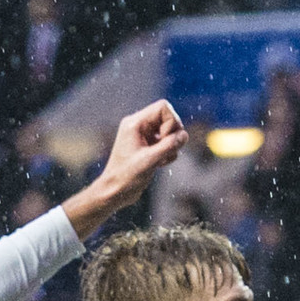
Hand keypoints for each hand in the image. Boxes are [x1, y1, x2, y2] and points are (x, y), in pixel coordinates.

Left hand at [73, 99, 188, 224]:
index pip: (163, 107)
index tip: (165, 139)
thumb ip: (169, 145)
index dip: (171, 122)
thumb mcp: (150, 160)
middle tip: (165, 151)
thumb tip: (184, 135)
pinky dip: (168, 153)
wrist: (115, 192)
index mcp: (135, 123)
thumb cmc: (126, 177)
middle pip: (169, 118)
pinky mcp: (148, 147)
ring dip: (171, 146)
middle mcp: (139, 126)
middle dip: (173, 135)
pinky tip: (159, 165)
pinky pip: (167, 143)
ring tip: (161, 161)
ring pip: (170, 132)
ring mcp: (144, 136)